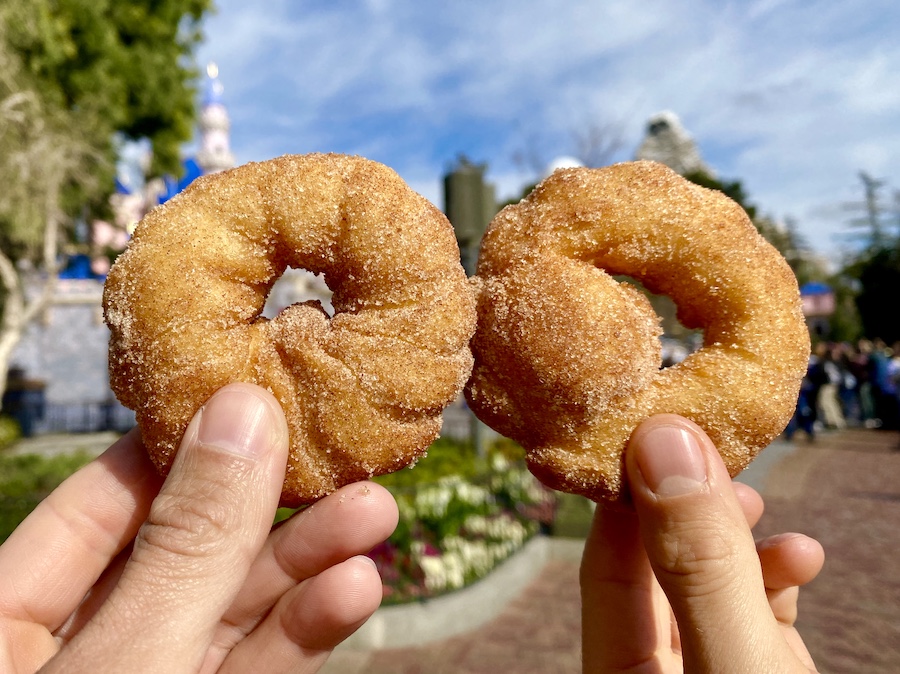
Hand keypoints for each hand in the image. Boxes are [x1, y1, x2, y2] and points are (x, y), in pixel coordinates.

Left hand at [0, 383, 398, 672]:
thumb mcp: (126, 659)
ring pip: (226, 611)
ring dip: (305, 568)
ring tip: (374, 516)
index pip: (102, 500)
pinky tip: (353, 588)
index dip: (186, 447)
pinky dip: (300, 632)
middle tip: (346, 459)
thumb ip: (187, 549)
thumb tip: (244, 414)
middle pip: (181, 552)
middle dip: (273, 511)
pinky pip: (246, 667)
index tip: (264, 398)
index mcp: (3, 621)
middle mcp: (74, 645)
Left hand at [581, 414, 823, 672]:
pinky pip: (754, 612)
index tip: (662, 427)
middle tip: (717, 453)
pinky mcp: (757, 666)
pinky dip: (776, 577)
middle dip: (688, 504)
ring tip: (759, 504)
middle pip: (657, 567)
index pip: (605, 568)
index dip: (629, 493)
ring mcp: (710, 665)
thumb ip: (699, 565)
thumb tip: (661, 441)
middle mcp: (657, 671)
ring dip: (739, 535)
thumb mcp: (737, 662)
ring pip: (709, 583)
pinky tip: (802, 556)